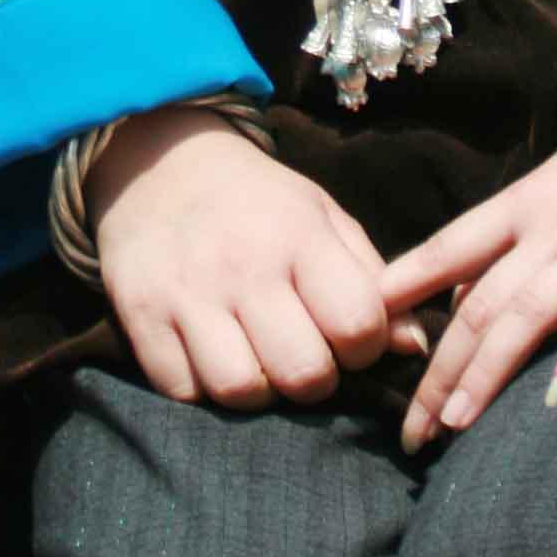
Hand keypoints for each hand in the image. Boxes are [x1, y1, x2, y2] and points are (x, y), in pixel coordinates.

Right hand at [90, 106, 404, 409]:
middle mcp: (245, 264)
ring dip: (259, 391)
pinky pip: (184, 392)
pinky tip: (211, 355)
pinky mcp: (142, 317)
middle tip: (303, 356)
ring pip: (242, 392)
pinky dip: (202, 388)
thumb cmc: (259, 204)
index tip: (348, 337)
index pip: (358, 324)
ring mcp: (188, 293)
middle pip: (304, 373)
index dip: (364, 347)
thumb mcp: (322, 218)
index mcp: (300, 234)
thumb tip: (415, 346)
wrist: (160, 165)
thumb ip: (371, 281)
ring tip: (258, 360)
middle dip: (314, 380)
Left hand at [381, 91, 556, 451]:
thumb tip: (468, 300)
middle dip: (438, 370)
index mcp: (528, 200)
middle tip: (409, 429)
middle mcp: (554, 225)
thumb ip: (517, 237)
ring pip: (527, 314)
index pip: (449, 247)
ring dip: (487, 374)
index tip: (362, 331)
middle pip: (479, 303)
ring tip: (455, 426)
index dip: (403, 290)